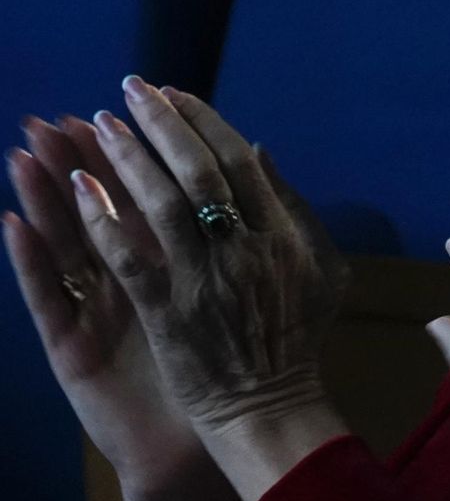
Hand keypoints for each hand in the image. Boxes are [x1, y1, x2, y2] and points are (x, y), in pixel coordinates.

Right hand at [5, 116, 236, 500]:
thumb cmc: (229, 370)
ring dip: (44, 196)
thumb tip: (263, 166)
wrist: (219, 441)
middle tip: (56, 117)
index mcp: (166, 267)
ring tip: (24, 151)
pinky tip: (13, 224)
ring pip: (64, 245)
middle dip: (80, 162)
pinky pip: (49, 298)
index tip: (127, 107)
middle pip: (97, 213)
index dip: (135, 154)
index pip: (146, 197)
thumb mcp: (238, 296)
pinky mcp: (74, 350)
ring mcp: (96, 315)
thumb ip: (243, 239)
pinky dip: (29, 260)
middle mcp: (126, 285)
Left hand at [73, 78, 350, 500]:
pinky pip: (128, 257)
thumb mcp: (320, 271)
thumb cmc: (294, 340)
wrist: (269, 410)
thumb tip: (260, 150)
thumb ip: (295, 210)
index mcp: (284, 237)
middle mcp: (247, 252)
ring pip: (160, 205)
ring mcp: (206, 282)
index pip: (240, 162)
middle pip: (199, 171)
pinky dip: (101, 219)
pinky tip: (78, 189)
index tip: (172, 94)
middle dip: (161, 124)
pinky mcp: (168, 314)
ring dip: (124, 159)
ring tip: (93, 125)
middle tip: (129, 91)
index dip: (203, 122)